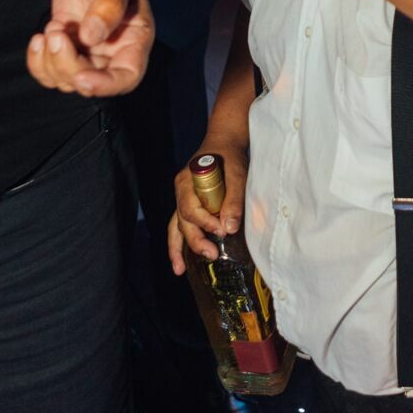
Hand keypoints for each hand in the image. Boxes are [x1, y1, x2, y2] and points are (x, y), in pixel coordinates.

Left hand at [27, 0, 152, 96]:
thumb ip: (107, 6)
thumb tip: (91, 37)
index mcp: (135, 39)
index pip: (127, 77)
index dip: (105, 86)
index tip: (80, 77)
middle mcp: (114, 51)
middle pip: (90, 80)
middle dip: (67, 65)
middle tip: (56, 31)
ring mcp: (89, 50)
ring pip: (66, 80)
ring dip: (50, 61)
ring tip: (52, 27)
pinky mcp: (68, 44)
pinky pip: (50, 70)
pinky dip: (38, 61)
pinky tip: (38, 38)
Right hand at [168, 142, 247, 274]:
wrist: (224, 142)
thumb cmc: (230, 157)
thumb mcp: (237, 174)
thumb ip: (233, 200)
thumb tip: (230, 229)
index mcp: (187, 182)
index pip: (190, 209)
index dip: (205, 222)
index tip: (222, 230)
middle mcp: (181, 192)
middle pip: (182, 221)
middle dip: (195, 240)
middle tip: (212, 254)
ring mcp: (182, 199)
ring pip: (175, 226)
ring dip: (177, 249)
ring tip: (179, 271)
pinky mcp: (189, 205)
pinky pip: (180, 226)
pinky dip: (180, 243)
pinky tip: (182, 261)